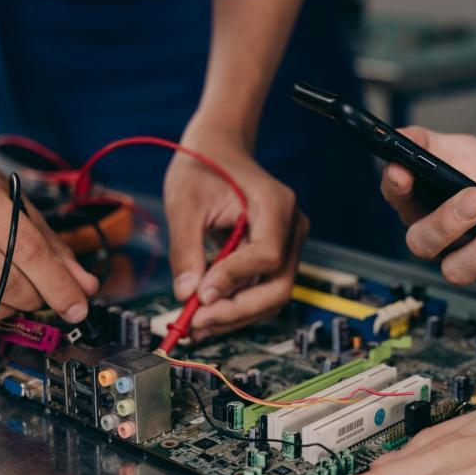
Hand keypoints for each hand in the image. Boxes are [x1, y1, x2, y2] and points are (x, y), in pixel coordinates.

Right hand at [0, 145, 97, 321]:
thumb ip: (54, 247)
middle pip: (1, 282)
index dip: (57, 284)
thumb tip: (85, 287)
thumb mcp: (18, 203)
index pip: (26, 249)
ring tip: (14, 291)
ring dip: (7, 307)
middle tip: (45, 297)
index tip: (77, 306)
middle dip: (34, 298)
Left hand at [164, 122, 307, 339]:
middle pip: (278, 286)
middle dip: (237, 310)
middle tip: (196, 323)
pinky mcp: (275, 256)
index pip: (267, 256)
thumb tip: (186, 295)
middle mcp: (292, 227)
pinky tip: (204, 313)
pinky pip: (260, 290)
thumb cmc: (203, 167)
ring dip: (234, 315)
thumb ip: (186, 250)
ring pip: (271, 296)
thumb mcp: (184, 204)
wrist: (218, 150)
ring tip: (194, 324)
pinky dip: (234, 305)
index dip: (234, 280)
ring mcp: (287, 243)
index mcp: (276, 204)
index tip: (199, 297)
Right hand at [381, 127, 475, 299]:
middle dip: (446, 222)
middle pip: (422, 244)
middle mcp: (446, 241)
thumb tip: (403, 135)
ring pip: (462, 270)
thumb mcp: (473, 152)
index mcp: (430, 206)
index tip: (404, 172)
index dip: (396, 189)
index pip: (400, 200)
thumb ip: (436, 145)